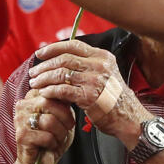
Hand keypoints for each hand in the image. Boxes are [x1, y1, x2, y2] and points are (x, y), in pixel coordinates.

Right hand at [14, 88, 74, 163]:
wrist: (40, 163)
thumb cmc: (51, 139)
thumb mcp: (62, 118)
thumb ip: (63, 104)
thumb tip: (68, 92)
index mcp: (31, 98)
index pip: (49, 90)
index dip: (63, 102)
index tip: (67, 114)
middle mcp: (22, 105)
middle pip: (49, 102)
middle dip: (64, 118)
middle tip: (65, 128)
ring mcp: (19, 120)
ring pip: (49, 120)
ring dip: (60, 133)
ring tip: (55, 139)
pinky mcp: (21, 135)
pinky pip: (46, 137)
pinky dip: (52, 143)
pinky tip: (48, 145)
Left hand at [28, 39, 148, 146]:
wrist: (130, 118)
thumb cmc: (112, 97)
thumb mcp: (104, 73)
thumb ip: (85, 64)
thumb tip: (56, 57)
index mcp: (102, 56)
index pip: (73, 45)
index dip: (52, 48)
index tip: (39, 53)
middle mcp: (100, 66)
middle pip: (64, 59)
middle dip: (44, 65)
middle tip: (33, 72)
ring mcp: (95, 80)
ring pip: (61, 74)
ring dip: (44, 78)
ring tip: (35, 83)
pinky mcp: (90, 96)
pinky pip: (63, 90)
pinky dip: (50, 91)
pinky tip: (44, 93)